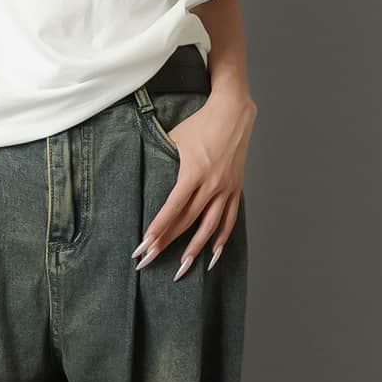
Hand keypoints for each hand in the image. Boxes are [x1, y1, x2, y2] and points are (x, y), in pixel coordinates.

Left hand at [132, 93, 255, 279]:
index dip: (158, 228)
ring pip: (210, 227)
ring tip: (183, 268)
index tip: (145, 245)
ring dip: (195, 249)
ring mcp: (226, 189)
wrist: (233, 113)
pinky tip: (213, 255)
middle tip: (150, 260)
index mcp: (193, 173)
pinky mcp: (236, 189)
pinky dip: (221, 239)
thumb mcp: (174, 139)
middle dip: (168, 243)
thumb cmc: (200, 124)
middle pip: (187, 222)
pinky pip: (229, 220)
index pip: (173, 208)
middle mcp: (211, 185)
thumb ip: (163, 161)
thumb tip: (146, 177)